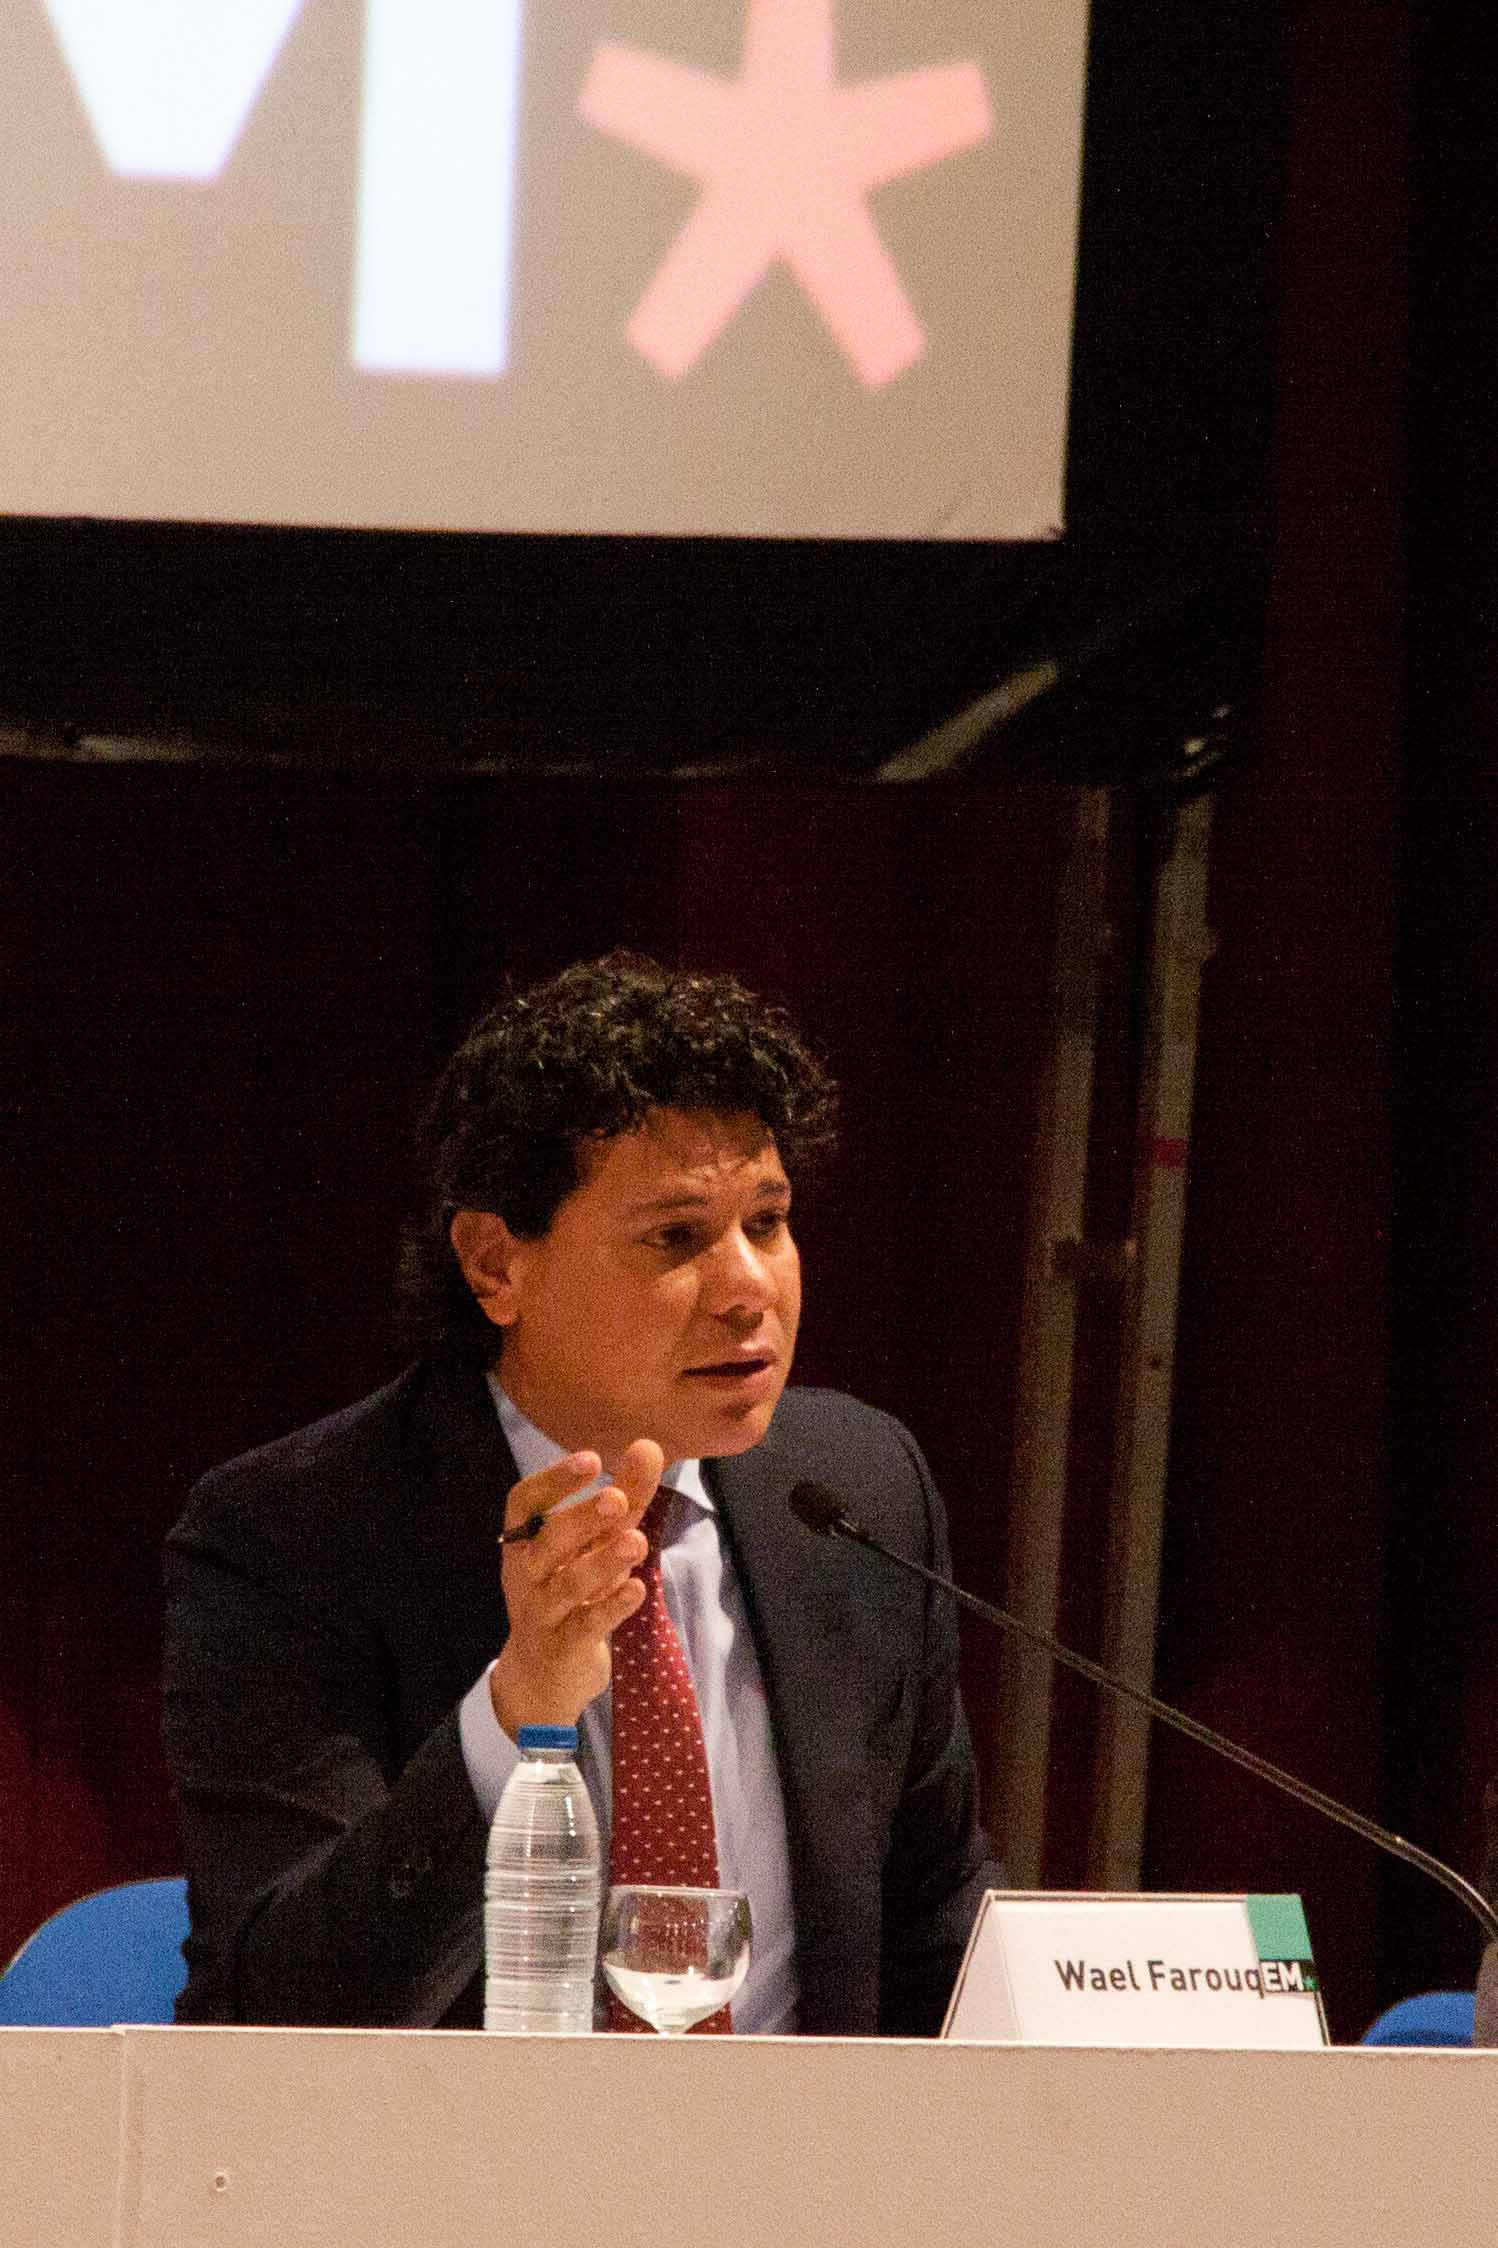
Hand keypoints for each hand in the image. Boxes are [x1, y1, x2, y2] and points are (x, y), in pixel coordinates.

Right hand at [489, 1439, 661, 1737]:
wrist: (544, 1675)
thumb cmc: (573, 1593)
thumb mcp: (597, 1543)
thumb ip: (625, 1497)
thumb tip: (649, 1446)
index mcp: (526, 1541)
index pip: (524, 1502)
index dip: (553, 1480)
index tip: (591, 1459)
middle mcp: (526, 1575)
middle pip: (546, 1542)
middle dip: (580, 1518)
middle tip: (615, 1498)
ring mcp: (541, 1613)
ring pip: (566, 1585)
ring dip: (601, 1562)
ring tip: (634, 1541)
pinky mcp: (562, 1648)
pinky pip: (584, 1626)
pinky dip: (611, 1607)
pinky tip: (636, 1588)